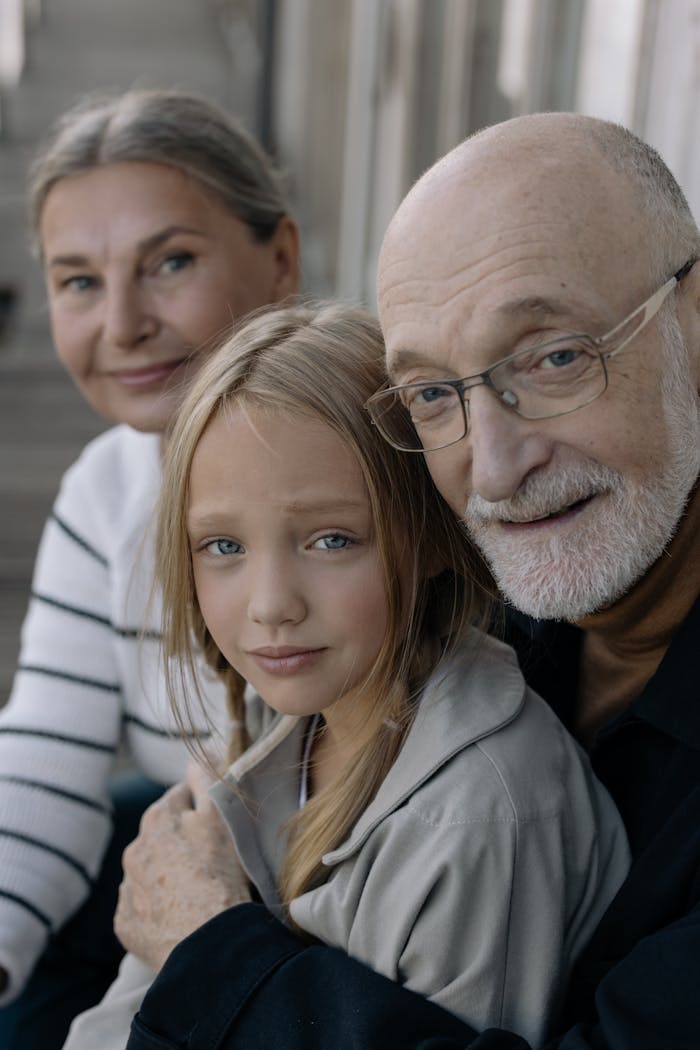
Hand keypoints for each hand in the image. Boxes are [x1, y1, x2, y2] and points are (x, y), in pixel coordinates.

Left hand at [115, 760, 251, 970]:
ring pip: (151, 872)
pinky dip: (159, 909)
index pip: (179, 798)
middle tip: (213, 861)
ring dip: (169, 876)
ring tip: (198, 892)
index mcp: (157, 818)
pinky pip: (143, 908)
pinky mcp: (126, 924)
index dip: (201, 808)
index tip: (218, 823)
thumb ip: (206, 779)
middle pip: (162, 837)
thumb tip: (196, 756)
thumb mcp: (220, 815)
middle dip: (182, 843)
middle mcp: (134, 850)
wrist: (206, 940)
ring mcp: (127, 889)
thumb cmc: (218, 872)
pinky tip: (181, 916)